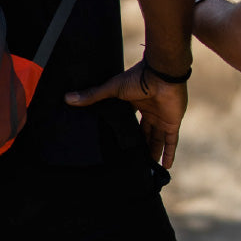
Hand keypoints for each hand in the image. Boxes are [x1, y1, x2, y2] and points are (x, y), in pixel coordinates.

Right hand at [64, 60, 187, 168]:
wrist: (161, 74)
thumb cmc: (138, 78)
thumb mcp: (112, 89)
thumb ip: (93, 96)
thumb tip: (68, 98)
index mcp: (137, 101)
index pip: (132, 118)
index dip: (128, 129)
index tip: (121, 141)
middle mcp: (151, 110)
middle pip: (146, 131)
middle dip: (142, 143)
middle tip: (135, 158)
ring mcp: (162, 117)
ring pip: (158, 138)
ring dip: (154, 152)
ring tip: (147, 166)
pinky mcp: (172, 122)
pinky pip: (171, 141)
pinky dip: (169, 153)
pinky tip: (166, 166)